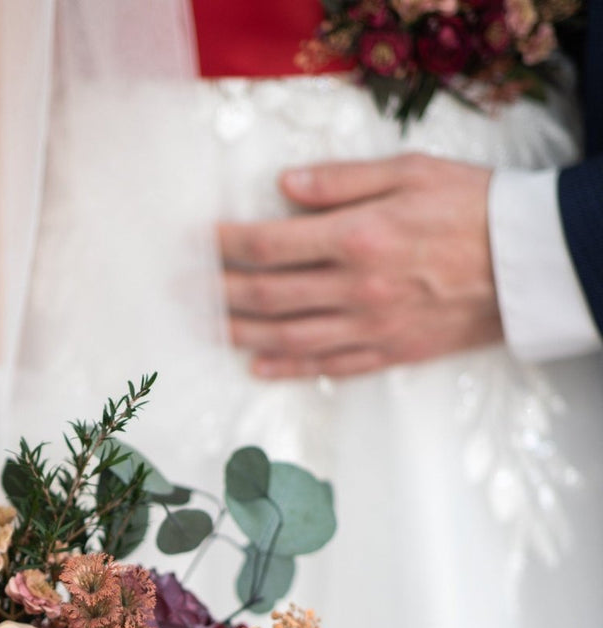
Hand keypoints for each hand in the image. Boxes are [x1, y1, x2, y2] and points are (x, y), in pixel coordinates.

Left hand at [219, 154, 501, 379]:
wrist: (527, 262)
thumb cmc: (472, 208)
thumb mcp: (409, 172)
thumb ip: (341, 182)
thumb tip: (286, 186)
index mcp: (357, 238)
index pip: (271, 245)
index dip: (228, 246)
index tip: (202, 242)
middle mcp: (356, 289)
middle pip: (269, 297)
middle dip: (220, 293)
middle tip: (187, 290)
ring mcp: (370, 327)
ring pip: (289, 337)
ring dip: (242, 335)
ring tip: (210, 328)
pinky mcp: (388, 352)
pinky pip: (327, 366)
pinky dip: (288, 368)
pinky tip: (259, 365)